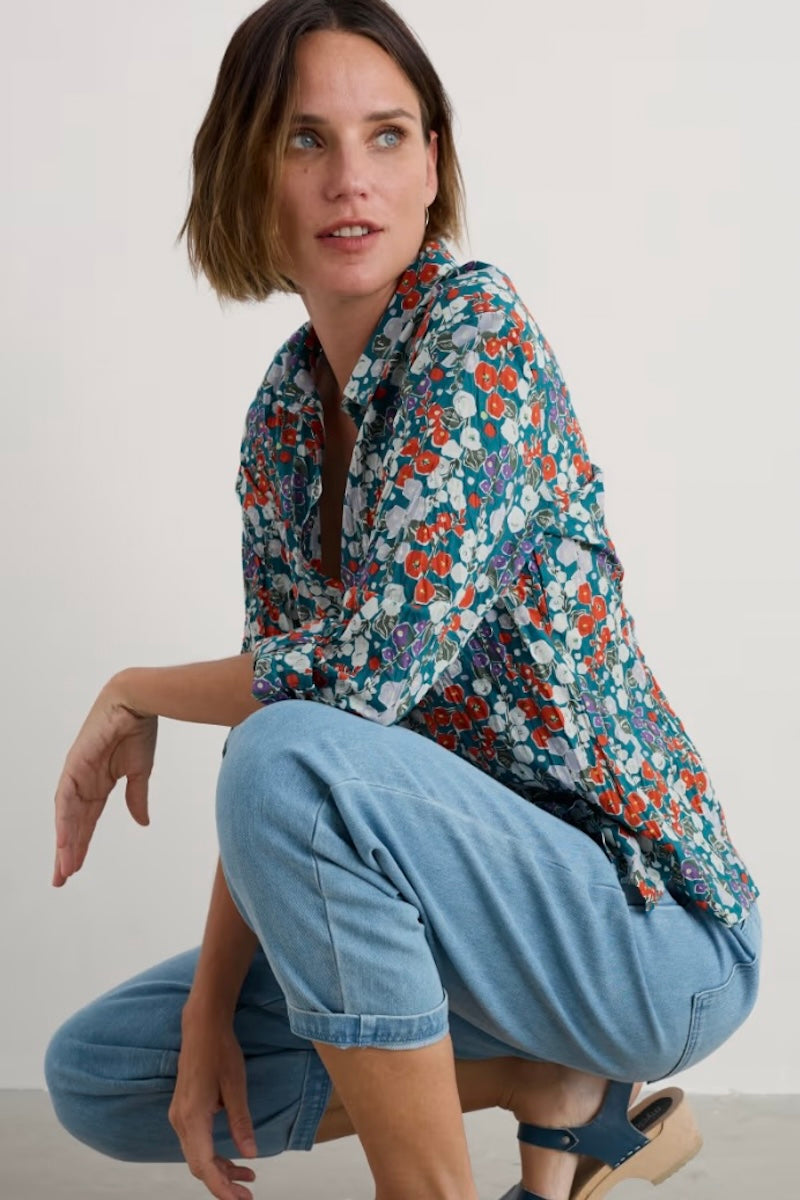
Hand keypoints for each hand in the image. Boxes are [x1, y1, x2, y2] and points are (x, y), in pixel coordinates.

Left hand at [52, 677, 157, 885]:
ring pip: (67, 816)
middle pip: (73, 824)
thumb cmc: (138, 730)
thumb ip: (136, 798)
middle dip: (68, 852)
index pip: (87, 821)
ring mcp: (76, 775)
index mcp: (98, 784)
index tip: (77, 868)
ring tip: (64, 868)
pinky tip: (63, 841)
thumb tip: (142, 823)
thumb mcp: (140, 772)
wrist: (137, 703)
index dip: (82, 844)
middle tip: (62, 878)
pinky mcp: (74, 765)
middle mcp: (83, 783)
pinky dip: (64, 821)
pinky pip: (66, 799)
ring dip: (65, 842)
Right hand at [169, 1012, 258, 1199]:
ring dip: (219, 1170)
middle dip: (222, 1183)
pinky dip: (212, 1155)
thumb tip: (250, 1154)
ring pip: (196, 1155)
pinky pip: (195, 1143)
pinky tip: (231, 1158)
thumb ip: (241, 1122)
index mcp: (192, 1117)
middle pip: (198, 1165)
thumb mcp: (236, 1086)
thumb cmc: (220, 1052)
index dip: (221, 1187)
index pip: (204, 1165)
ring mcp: (179, 1116)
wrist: (202, 1027)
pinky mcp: (183, 1111)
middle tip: (248, 1193)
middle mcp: (180, 1120)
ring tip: (247, 1177)